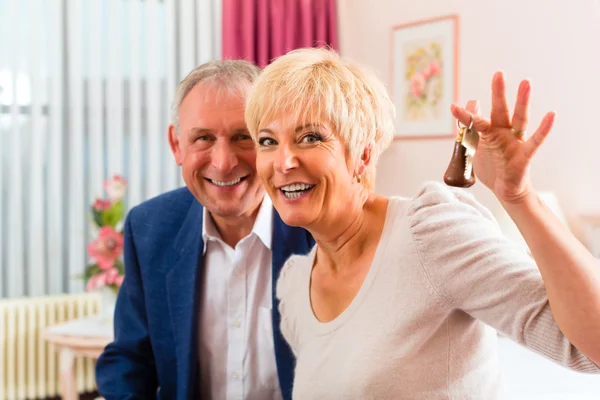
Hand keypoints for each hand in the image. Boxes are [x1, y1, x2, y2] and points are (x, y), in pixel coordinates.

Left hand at [450, 71, 555, 203]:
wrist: (505, 191)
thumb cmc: (492, 168)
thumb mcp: (475, 149)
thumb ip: (469, 129)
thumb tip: (468, 106)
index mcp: (491, 133)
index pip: (478, 120)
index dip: (467, 114)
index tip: (454, 106)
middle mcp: (504, 134)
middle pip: (501, 111)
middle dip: (498, 93)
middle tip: (498, 73)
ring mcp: (515, 143)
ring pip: (519, 120)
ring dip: (522, 102)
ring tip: (525, 83)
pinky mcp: (524, 157)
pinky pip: (535, 142)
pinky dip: (544, 129)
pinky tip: (551, 115)